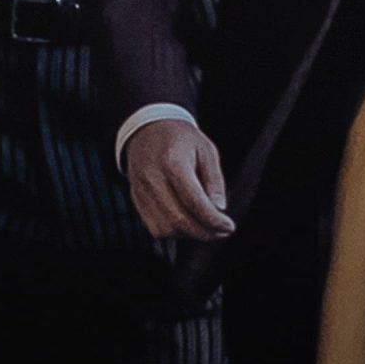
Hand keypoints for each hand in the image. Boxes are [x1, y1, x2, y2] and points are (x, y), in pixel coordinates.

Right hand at [125, 119, 235, 240]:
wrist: (147, 129)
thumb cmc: (179, 138)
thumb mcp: (206, 149)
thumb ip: (214, 179)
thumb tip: (219, 208)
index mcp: (173, 162)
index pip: (194, 202)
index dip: (214, 220)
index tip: (228, 226)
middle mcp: (153, 179)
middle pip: (179, 220)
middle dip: (205, 233)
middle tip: (220, 231)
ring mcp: (141, 191)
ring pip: (165, 229)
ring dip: (188, 234)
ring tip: (204, 227)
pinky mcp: (136, 199)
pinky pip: (153, 227)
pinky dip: (173, 232)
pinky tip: (186, 223)